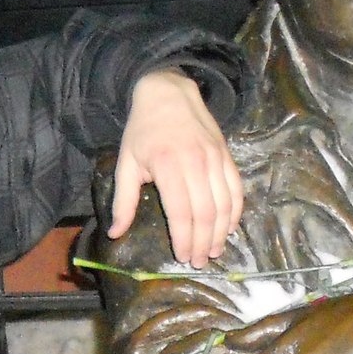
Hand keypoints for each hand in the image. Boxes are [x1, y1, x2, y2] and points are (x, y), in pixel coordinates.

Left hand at [109, 68, 241, 268]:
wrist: (168, 92)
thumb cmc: (143, 130)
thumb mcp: (126, 163)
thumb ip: (123, 201)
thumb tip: (115, 234)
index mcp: (168, 166)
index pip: (182, 213)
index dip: (184, 239)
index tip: (182, 257)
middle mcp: (196, 163)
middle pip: (206, 213)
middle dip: (203, 242)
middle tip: (199, 261)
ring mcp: (215, 159)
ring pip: (225, 205)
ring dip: (221, 232)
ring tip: (215, 251)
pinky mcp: (227, 156)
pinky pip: (236, 189)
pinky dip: (235, 212)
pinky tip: (228, 228)